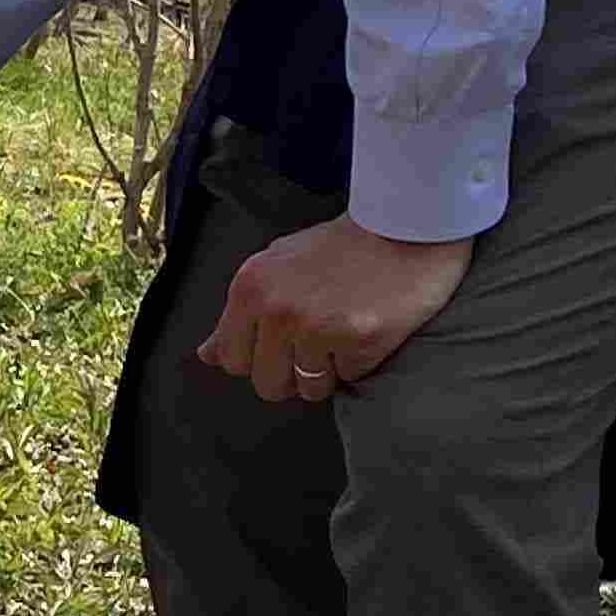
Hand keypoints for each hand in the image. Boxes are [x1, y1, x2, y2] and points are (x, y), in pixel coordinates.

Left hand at [195, 213, 475, 404]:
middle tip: (318, 340)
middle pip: (266, 384)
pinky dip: (360, 361)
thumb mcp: (276, 266)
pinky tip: (369, 326)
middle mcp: (277, 309)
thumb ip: (240, 312)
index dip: (258, 357)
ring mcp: (317, 327)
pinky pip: (348, 379)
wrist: (407, 225)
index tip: (283, 340)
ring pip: (308, 389)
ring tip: (344, 330)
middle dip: (291, 373)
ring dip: (327, 371)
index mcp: (250, 288)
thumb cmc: (342, 247)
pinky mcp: (358, 341)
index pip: (231, 359)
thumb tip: (207, 355)